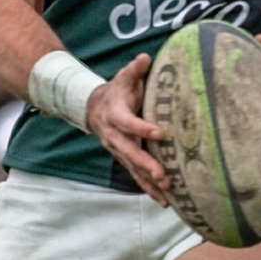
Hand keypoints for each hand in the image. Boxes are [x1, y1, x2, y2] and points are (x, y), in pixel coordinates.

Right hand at [86, 54, 170, 203]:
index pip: (129, 123)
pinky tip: (164, 201)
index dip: (143, 128)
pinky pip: (136, 176)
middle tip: (163, 176)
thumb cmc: (116, 91)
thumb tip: (145, 58)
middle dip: (146, 166)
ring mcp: (118, 150)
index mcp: (116, 115)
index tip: (161, 133)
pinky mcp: (124, 159)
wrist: (93, 108)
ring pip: (133, 169)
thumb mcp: (123, 78)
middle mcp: (115, 136)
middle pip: (130, 153)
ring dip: (149, 183)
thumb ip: (134, 70)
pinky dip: (148, 189)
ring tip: (166, 195)